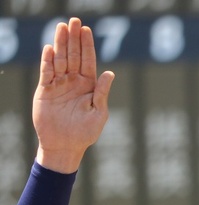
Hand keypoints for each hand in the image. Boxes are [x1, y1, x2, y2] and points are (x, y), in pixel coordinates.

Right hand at [33, 17, 113, 172]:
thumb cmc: (86, 132)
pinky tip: (50, 49)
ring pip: (59, 60)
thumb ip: (102, 93)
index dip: (87, 46)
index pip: (88, 61)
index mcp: (88, 85)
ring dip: (60, 44)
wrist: (65, 146)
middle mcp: (73, 82)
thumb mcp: (99, 113)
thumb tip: (110, 73)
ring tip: (61, 27)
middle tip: (74, 21)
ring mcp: (59, 84)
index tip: (87, 30)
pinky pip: (46, 73)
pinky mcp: (45, 90)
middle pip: (73, 56)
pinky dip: (47, 61)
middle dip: (73, 39)